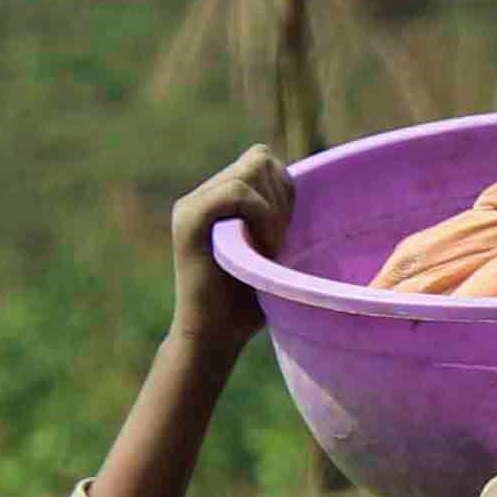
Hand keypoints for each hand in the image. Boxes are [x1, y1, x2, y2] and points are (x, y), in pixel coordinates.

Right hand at [171, 150, 290, 360]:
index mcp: (216, 199)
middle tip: (279, 244)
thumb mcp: (269, 250)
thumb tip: (307, 186)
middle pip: (258, 159)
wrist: (213, 338)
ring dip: (273, 210)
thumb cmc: (247, 304)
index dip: (284, 188)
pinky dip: (262, 216)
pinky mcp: (189, 219)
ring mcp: (191, 205)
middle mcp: (200, 196)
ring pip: (250, 170)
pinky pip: (239, 192)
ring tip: (271, 249)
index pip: (260, 161)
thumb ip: (276, 216)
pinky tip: (265, 249)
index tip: (288, 232)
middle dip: (281, 197)